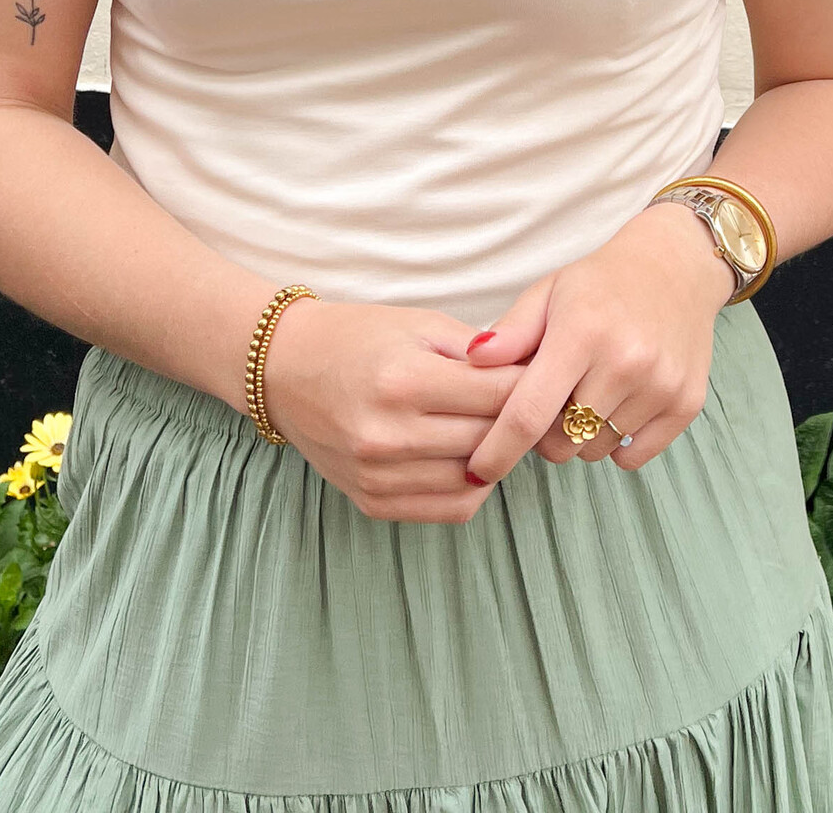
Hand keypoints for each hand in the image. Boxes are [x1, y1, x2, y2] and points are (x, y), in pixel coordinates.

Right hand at [261, 297, 530, 523]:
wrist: (285, 369)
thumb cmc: (358, 336)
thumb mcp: (420, 324)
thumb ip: (480, 352)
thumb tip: (537, 371)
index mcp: (404, 380)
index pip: (499, 395)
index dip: (532, 384)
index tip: (547, 375)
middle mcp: (389, 435)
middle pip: (490, 439)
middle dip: (521, 421)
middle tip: (538, 404)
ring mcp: (378, 475)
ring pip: (476, 479)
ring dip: (499, 456)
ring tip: (504, 429)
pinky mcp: (372, 501)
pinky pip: (449, 509)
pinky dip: (473, 487)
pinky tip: (473, 458)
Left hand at [460, 201, 736, 485]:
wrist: (676, 266)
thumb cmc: (601, 283)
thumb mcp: (549, 292)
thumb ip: (510, 332)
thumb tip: (472, 361)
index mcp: (581, 333)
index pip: (528, 414)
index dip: (497, 451)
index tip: (475, 472)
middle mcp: (625, 362)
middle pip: (561, 443)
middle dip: (543, 434)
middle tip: (550, 400)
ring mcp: (661, 386)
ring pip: (594, 451)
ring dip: (581, 436)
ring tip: (588, 392)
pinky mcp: (686, 404)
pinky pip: (633, 457)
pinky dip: (617, 444)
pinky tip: (617, 405)